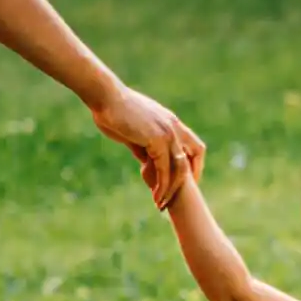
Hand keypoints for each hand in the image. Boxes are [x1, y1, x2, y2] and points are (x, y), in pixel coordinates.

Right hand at [90, 82, 203, 206]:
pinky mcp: (157, 140)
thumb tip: (146, 162)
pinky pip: (164, 169)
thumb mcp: (134, 132)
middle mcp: (174, 127)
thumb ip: (144, 147)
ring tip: (161, 204)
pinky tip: (154, 196)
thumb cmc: (113, 111)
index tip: (185, 182)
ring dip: (172, 189)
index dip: (194, 165)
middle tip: (176, 198)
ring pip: (180, 168)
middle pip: (194, 157)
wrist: (105, 97)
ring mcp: (168, 133)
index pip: (194, 146)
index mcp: (171, 122)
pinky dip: (161, 185)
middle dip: (188, 181)